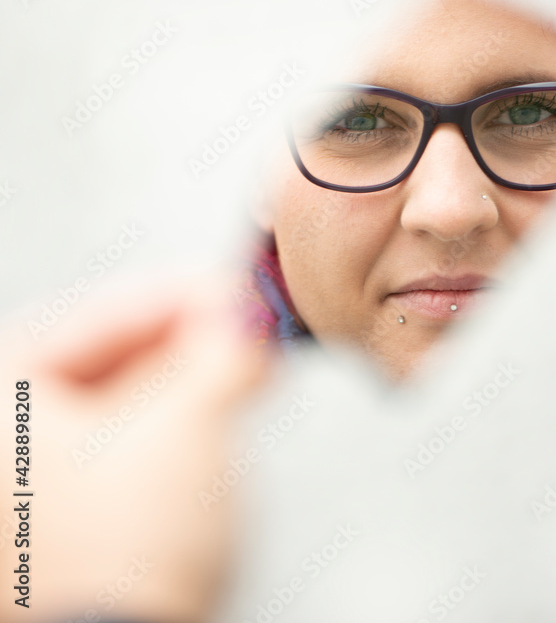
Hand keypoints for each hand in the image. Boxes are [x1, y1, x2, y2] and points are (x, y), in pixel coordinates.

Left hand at [0, 268, 268, 622]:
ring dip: (187, 380)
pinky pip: (121, 448)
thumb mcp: (188, 421)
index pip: (97, 315)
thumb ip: (222, 350)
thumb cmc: (120, 557)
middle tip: (245, 324)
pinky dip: (172, 425)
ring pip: (119, 403)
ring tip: (245, 364)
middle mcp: (4, 441)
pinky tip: (218, 413)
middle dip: (188, 338)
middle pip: (108, 358)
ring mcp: (29, 491)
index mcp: (0, 398)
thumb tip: (245, 318)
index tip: (233, 285)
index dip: (179, 292)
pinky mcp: (64, 528)